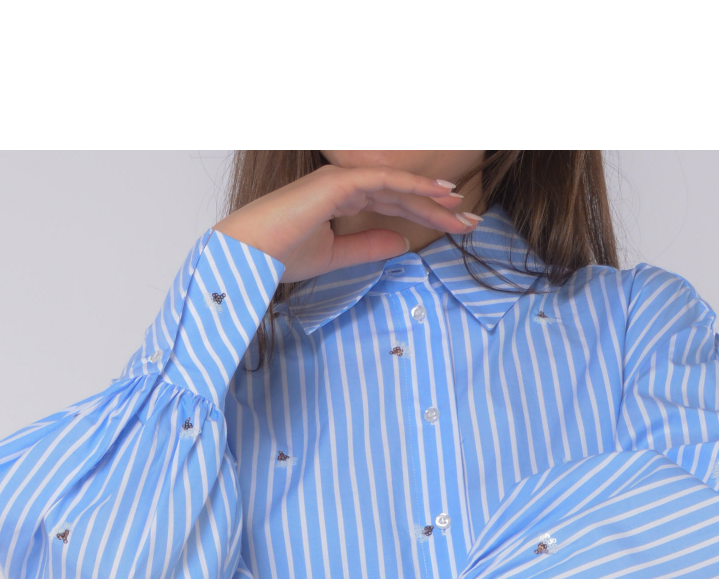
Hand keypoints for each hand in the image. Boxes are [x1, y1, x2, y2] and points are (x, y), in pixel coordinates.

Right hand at [214, 163, 481, 282]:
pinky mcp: (337, 182)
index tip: (455, 227)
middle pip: (401, 193)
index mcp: (338, 199)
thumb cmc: (278, 257)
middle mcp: (342, 184)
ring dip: (432, 196)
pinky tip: (439, 195)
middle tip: (471, 221)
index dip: (424, 213)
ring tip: (464, 209)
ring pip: (397, 185)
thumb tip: (401, 242)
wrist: (247, 260)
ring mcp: (339, 179)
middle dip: (438, 206)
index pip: (391, 203)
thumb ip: (367, 246)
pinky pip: (384, 180)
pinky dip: (413, 186)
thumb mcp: (334, 257)